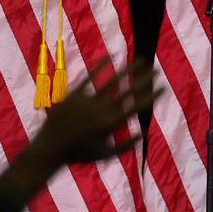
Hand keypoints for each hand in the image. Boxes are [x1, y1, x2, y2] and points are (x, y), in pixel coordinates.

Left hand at [0, 59, 162, 204]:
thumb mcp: (106, 155)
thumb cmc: (79, 154)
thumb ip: (126, 145)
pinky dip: (100, 66)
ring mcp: (87, 101)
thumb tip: (143, 133)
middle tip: (156, 69)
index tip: (163, 86)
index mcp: (112, 124)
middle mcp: (102, 110)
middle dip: (145, 79)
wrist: (48, 149)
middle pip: (128, 91)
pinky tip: (110, 56)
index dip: (152, 95)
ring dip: (128, 69)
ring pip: (112, 81)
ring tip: (140, 59)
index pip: (138, 106)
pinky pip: (88, 77)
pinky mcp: (73, 95)